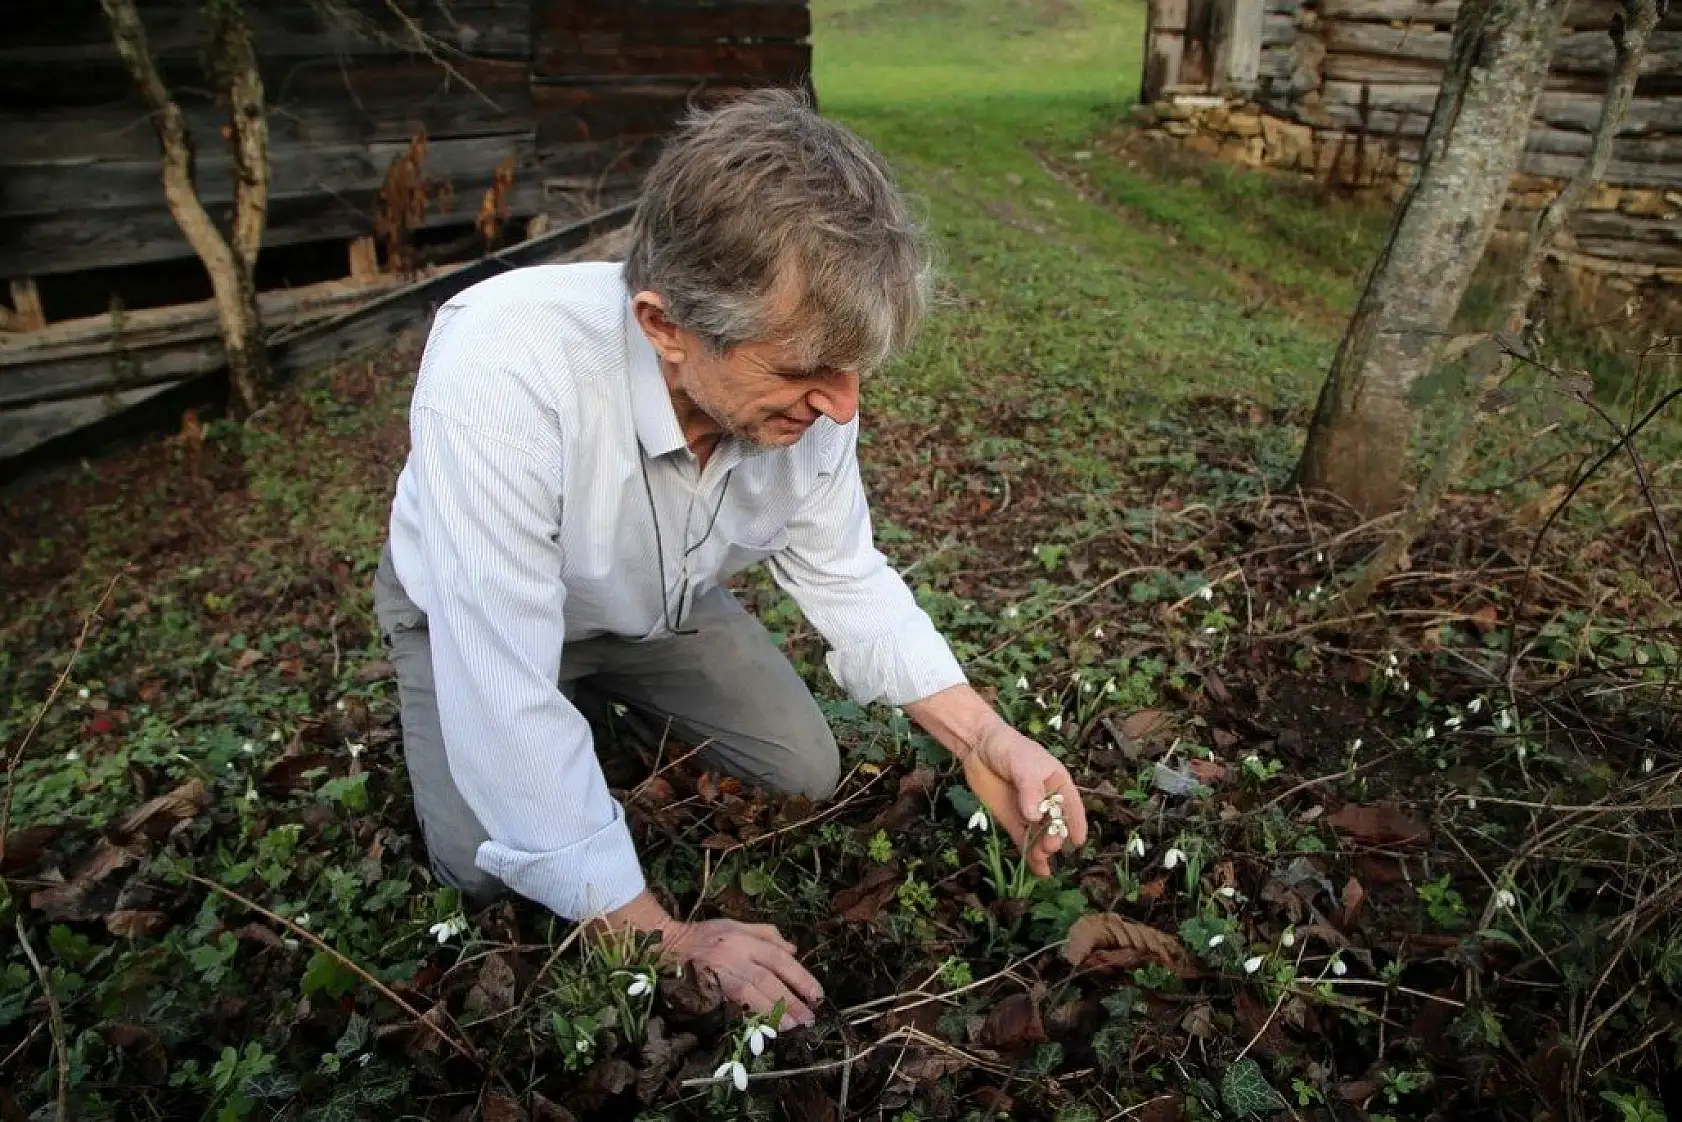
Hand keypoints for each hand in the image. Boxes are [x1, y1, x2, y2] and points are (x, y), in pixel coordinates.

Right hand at [662, 918, 823, 1028]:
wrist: (667, 944)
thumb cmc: (705, 935)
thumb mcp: (736, 924)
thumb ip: (767, 934)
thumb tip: (794, 950)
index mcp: (744, 938)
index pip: (778, 958)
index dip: (799, 976)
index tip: (816, 994)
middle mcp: (735, 955)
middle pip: (768, 979)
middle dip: (790, 999)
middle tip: (808, 1018)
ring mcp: (720, 973)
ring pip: (751, 994)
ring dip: (773, 1011)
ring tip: (791, 1026)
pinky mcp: (708, 988)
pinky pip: (734, 1003)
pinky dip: (751, 1014)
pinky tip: (764, 1025)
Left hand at [962, 723, 1088, 874]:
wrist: (978, 746)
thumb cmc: (1008, 747)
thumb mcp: (1022, 764)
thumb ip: (1030, 790)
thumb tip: (1035, 817)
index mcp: (1057, 783)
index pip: (1071, 807)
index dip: (1076, 824)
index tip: (1078, 842)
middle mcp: (1047, 801)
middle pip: (1055, 825)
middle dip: (1053, 837)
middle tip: (1048, 846)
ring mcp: (1029, 812)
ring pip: (1040, 836)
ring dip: (1042, 850)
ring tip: (1041, 862)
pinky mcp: (1012, 821)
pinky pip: (1023, 840)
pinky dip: (1029, 855)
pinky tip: (1037, 870)